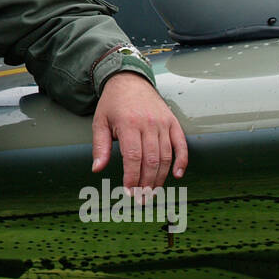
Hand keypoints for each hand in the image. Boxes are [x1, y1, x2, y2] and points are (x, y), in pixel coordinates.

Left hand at [90, 72, 187, 190]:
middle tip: (141, 199)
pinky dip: (181, 161)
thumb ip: (99, 146)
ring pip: (166, 156)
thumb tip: (97, 169)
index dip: (132, 177)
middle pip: (151, 160)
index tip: (129, 191)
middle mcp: (148, 124)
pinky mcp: (173, 122)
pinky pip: (181, 145)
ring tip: (152, 192)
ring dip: (160, 177)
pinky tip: (176, 176)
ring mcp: (163, 123)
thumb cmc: (113, 104)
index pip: (133, 157)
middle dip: (146, 183)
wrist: (129, 80)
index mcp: (129, 124)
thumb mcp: (99, 122)